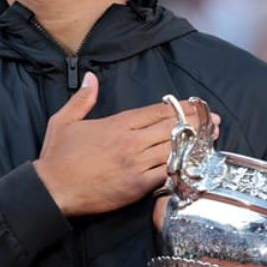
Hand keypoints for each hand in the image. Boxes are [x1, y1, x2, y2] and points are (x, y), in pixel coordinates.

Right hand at [33, 72, 218, 215]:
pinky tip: (196, 162)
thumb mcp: (64, 120)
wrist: (52, 189)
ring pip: (174, 148)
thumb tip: (92, 78)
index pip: (157, 111)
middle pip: (171, 127)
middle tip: (213, 120)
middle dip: (195, 122)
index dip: (180, 107)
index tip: (196, 105)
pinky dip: (183, 166)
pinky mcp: (137, 185)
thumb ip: (82, 98)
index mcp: (117, 123)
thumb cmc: (57, 157)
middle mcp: (131, 141)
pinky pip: (167, 173)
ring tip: (211, 137)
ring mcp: (136, 164)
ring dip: (195, 143)